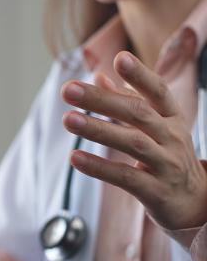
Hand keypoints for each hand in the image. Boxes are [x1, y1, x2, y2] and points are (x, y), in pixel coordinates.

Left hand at [61, 51, 206, 229]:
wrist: (193, 202)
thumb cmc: (167, 156)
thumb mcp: (153, 127)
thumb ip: (125, 101)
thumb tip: (98, 76)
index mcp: (171, 118)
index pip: (158, 91)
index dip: (140, 75)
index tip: (120, 58)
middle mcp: (172, 137)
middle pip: (137, 113)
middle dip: (101, 100)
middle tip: (68, 90)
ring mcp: (167, 165)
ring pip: (132, 142)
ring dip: (97, 130)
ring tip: (68, 119)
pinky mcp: (156, 192)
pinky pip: (126, 176)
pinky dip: (99, 167)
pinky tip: (75, 158)